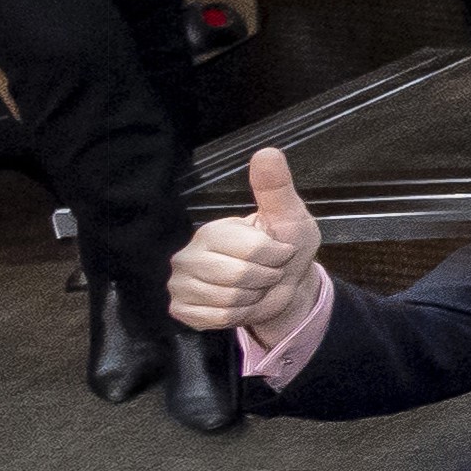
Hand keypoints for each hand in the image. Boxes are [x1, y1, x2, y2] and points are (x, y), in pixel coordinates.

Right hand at [162, 148, 321, 329]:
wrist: (284, 287)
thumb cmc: (284, 247)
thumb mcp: (289, 216)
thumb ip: (276, 188)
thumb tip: (267, 152)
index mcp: (212, 231)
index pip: (252, 249)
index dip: (276, 255)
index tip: (280, 251)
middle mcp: (188, 255)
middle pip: (239, 277)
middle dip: (266, 278)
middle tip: (267, 272)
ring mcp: (181, 284)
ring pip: (229, 300)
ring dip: (253, 298)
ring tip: (253, 286)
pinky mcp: (182, 310)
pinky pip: (217, 319)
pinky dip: (238, 315)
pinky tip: (239, 303)